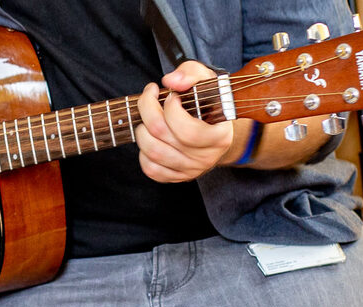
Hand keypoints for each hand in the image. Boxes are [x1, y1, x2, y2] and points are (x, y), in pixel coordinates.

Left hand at [135, 61, 236, 182]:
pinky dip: (143, 153)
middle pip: (162, 136)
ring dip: (142, 130)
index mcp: (219, 137)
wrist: (216, 128)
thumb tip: (171, 82)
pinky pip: (151, 169)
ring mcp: (191, 169)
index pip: (187, 130)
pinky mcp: (177, 177)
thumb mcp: (206, 81)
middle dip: (147, 111)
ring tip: (148, 119)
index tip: (170, 95)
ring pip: (153, 152)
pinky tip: (151, 138)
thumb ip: (191, 74)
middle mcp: (206, 157)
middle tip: (150, 98)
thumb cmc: (210, 102)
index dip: (171, 108)